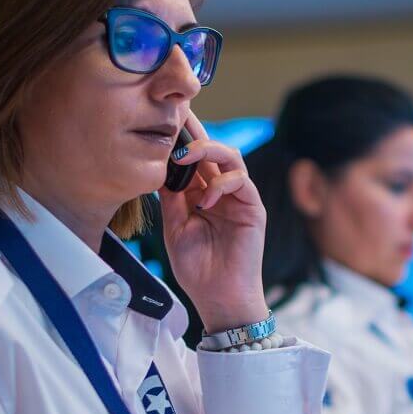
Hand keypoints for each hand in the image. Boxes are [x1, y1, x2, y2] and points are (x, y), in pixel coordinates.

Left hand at [157, 110, 268, 332]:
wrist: (218, 297)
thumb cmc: (198, 269)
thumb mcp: (175, 227)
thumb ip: (171, 197)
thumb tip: (159, 166)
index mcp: (202, 193)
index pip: (194, 158)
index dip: (183, 137)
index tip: (165, 116)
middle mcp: (222, 191)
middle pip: (212, 149)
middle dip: (195, 131)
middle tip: (176, 118)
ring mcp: (239, 198)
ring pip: (231, 157)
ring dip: (207, 151)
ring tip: (184, 158)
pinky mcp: (253, 208)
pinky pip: (241, 181)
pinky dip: (221, 184)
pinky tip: (205, 200)